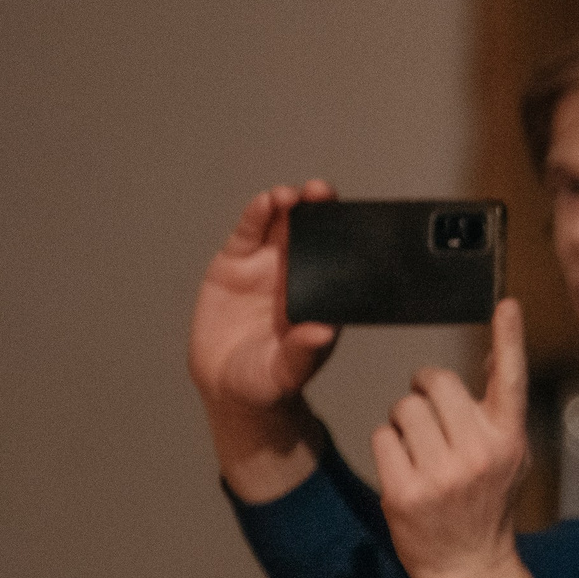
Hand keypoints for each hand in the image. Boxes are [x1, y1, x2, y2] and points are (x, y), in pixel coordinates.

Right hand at [189, 182, 339, 501]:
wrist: (225, 385)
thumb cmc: (268, 380)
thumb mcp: (288, 372)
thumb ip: (304, 352)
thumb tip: (324, 332)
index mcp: (323, 296)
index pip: (340, 258)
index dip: (346, 235)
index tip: (352, 218)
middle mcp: (299, 274)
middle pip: (313, 232)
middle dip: (319, 208)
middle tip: (322, 192)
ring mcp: (267, 265)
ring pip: (281, 225)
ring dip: (288, 205)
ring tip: (289, 196)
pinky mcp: (235, 263)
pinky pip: (248, 234)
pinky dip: (256, 216)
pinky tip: (264, 203)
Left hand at [371, 299, 535, 577]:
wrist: (468, 566)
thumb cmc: (488, 504)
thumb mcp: (510, 455)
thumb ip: (499, 409)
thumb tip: (494, 357)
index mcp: (508, 438)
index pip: (511, 378)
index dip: (510, 337)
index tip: (506, 303)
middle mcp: (480, 451)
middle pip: (433, 382)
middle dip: (424, 392)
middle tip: (430, 420)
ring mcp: (442, 472)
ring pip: (403, 408)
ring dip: (403, 423)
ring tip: (420, 452)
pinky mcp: (405, 490)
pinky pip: (382, 438)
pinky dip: (388, 448)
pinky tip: (405, 471)